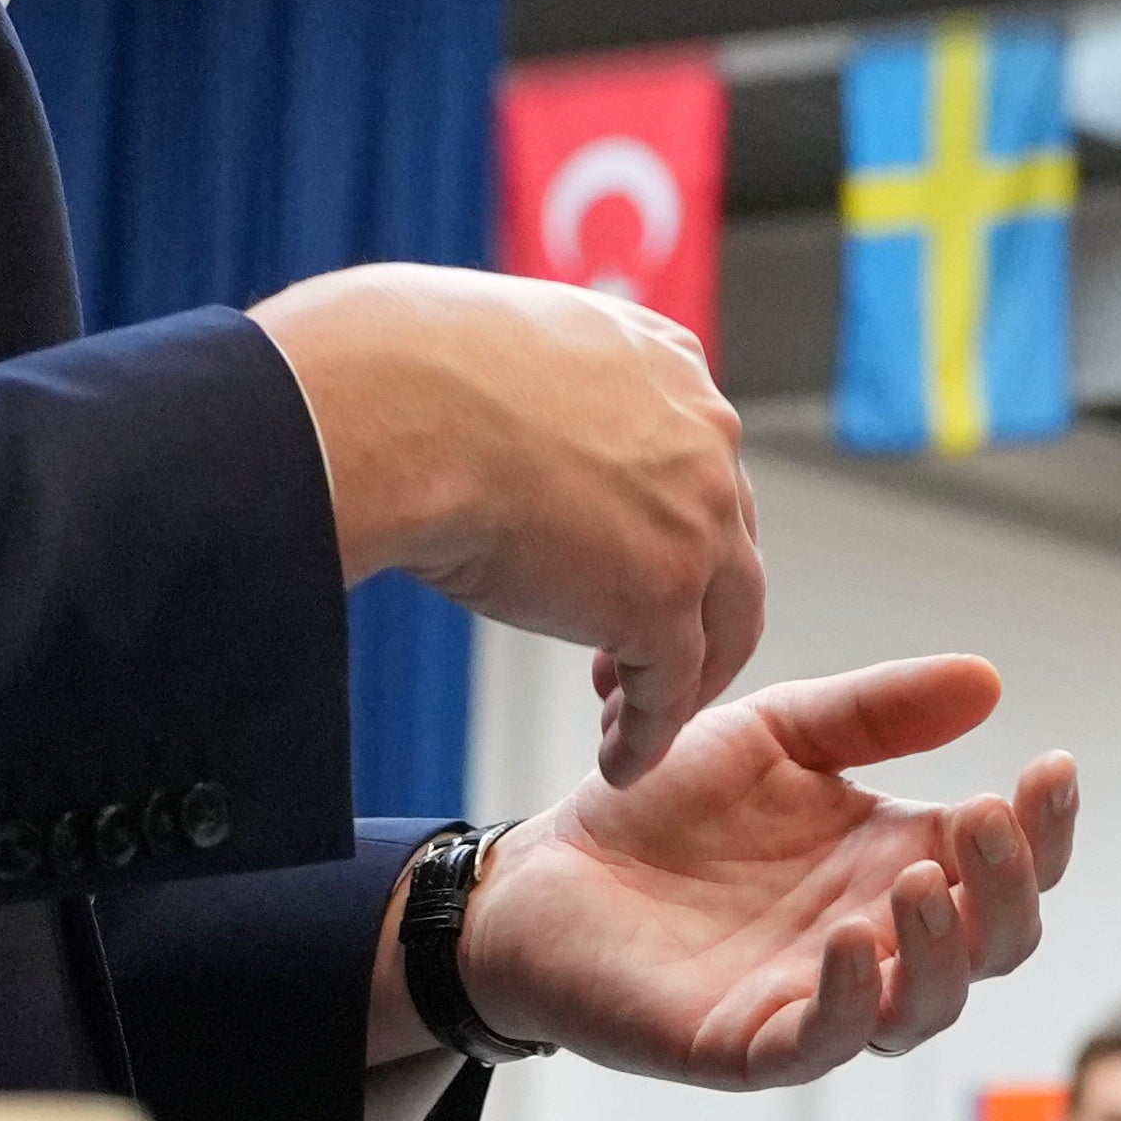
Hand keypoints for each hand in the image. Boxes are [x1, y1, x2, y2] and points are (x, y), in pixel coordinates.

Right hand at [255, 266, 762, 777]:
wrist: (392, 405)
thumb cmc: (404, 372)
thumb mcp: (500, 356)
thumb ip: (531, 392)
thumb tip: (469, 412)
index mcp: (667, 364)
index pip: (695, 462)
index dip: (668, 527)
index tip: (623, 565)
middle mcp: (703, 434)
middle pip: (727, 543)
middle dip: (689, 605)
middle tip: (634, 656)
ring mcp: (695, 517)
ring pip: (720, 622)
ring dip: (682, 678)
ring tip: (627, 720)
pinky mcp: (661, 596)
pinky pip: (672, 687)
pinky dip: (649, 734)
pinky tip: (620, 763)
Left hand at [448, 657, 1076, 1086]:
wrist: (543, 869)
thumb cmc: (664, 809)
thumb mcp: (778, 732)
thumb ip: (878, 712)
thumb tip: (991, 681)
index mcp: (893, 863)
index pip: (1008, 865)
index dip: (1045, 829)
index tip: (1049, 767)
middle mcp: (874, 940)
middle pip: (994, 944)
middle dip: (1009, 888)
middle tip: (980, 819)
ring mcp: (815, 998)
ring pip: (924, 1008)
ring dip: (942, 951)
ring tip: (920, 881)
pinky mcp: (746, 1044)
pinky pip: (821, 1044)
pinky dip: (847, 1000)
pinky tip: (849, 941)